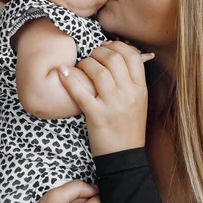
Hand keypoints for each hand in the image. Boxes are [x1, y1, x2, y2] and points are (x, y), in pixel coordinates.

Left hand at [57, 41, 153, 155]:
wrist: (124, 156)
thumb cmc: (128, 127)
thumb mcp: (139, 102)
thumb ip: (132, 80)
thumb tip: (118, 55)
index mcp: (140, 89)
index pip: (132, 56)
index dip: (117, 45)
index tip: (106, 46)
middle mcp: (129, 95)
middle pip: (114, 59)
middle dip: (98, 52)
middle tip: (91, 57)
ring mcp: (113, 105)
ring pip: (98, 72)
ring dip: (86, 64)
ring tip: (81, 67)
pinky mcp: (97, 116)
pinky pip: (81, 92)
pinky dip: (69, 79)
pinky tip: (62, 72)